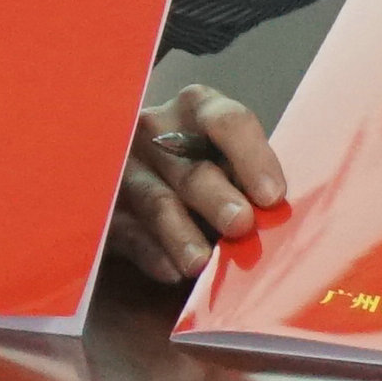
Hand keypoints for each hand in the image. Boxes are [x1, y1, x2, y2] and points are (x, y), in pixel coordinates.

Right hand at [110, 85, 284, 284]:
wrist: (150, 180)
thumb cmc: (209, 166)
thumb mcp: (230, 156)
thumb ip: (249, 175)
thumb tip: (273, 211)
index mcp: (198, 109)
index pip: (227, 123)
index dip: (252, 157)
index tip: (272, 196)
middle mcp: (157, 131)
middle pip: (191, 169)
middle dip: (216, 198)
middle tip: (240, 224)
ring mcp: (126, 168)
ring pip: (157, 202)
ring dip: (180, 232)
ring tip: (201, 262)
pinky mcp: (108, 209)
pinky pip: (128, 232)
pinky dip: (151, 253)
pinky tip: (170, 271)